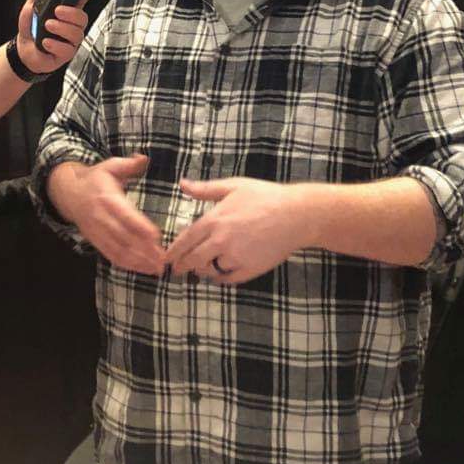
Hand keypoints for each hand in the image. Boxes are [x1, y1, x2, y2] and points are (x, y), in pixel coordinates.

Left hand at [15, 0, 100, 75]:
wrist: (23, 50)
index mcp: (67, 10)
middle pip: (83, 17)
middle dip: (71, 13)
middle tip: (56, 10)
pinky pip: (67, 49)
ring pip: (77, 33)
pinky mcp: (65, 54)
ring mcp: (70, 40)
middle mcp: (72, 25)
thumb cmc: (32, 27)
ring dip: (61, 28)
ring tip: (47, 25)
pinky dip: (55, 44)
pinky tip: (45, 42)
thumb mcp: (33, 3)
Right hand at [50, 155, 165, 275]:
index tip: (157, 237)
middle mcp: (101, 218)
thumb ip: (128, 164)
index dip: (140, 227)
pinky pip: (111, 256)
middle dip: (143, 250)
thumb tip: (143, 158)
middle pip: (123, 237)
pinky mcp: (95, 241)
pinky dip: (127, 265)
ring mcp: (97, 232)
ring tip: (157, 269)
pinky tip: (143, 269)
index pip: (124, 215)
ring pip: (118, 250)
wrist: (69, 193)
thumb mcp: (110, 166)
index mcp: (106, 198)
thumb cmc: (96, 179)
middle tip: (163, 259)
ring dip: (138, 262)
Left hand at [165, 177, 306, 283]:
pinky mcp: (250, 269)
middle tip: (177, 270)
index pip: (185, 240)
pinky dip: (222, 278)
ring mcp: (235, 256)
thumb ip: (205, 189)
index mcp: (214, 220)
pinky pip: (229, 279)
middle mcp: (221, 240)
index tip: (167, 258)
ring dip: (204, 270)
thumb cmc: (266, 196)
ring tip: (201, 269)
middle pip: (193, 259)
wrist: (297, 215)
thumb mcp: (233, 186)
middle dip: (182, 266)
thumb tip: (182, 184)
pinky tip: (220, 273)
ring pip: (210, 270)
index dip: (173, 251)